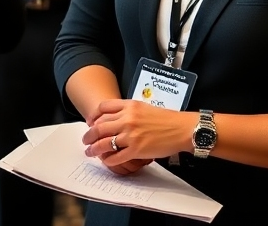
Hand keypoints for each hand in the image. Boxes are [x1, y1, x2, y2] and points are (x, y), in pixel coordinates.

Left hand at [81, 99, 195, 167]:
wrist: (181, 128)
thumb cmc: (166, 118)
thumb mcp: (145, 107)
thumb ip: (129, 111)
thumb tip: (114, 119)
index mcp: (130, 105)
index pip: (104, 107)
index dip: (94, 115)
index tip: (91, 122)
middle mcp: (128, 119)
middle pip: (99, 126)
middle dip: (89, 134)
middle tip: (85, 140)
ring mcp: (131, 135)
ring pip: (104, 142)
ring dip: (94, 149)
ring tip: (90, 152)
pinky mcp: (136, 150)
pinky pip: (115, 157)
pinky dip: (107, 160)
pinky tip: (105, 161)